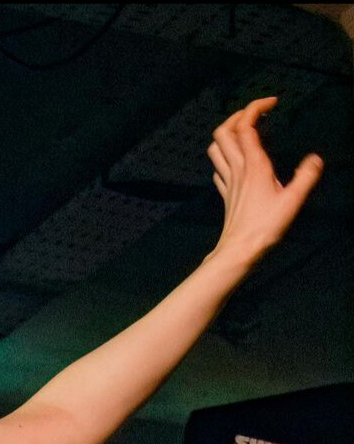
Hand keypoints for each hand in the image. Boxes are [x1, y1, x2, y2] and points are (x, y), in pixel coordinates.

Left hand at [207, 96, 323, 265]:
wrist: (239, 252)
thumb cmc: (265, 228)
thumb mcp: (292, 201)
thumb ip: (306, 177)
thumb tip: (316, 159)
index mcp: (253, 165)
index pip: (245, 125)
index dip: (255, 107)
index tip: (272, 102)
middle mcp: (237, 169)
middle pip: (224, 132)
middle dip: (237, 115)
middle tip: (256, 114)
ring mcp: (228, 182)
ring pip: (216, 149)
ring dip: (226, 135)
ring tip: (244, 132)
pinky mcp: (225, 195)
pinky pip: (218, 169)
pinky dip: (225, 158)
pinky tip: (236, 162)